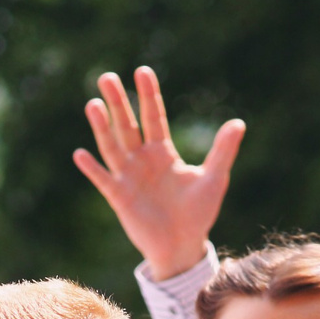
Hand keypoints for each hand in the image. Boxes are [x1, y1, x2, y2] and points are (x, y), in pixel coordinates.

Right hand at [72, 66, 243, 279]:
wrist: (183, 247)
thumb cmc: (199, 214)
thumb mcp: (214, 179)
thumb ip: (223, 151)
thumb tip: (238, 123)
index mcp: (164, 153)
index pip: (154, 117)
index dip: (148, 95)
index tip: (142, 71)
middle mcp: (143, 160)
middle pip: (128, 125)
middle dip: (118, 102)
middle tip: (107, 77)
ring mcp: (129, 177)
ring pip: (113, 146)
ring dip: (102, 127)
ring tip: (93, 104)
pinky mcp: (119, 198)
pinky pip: (103, 180)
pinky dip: (92, 168)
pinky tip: (81, 154)